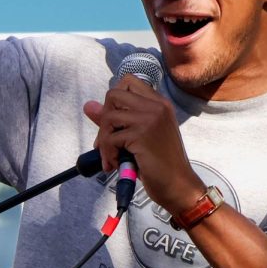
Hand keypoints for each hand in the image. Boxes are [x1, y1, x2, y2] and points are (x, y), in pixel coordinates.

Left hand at [83, 78, 203, 213]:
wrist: (178, 185)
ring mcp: (150, 118)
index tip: (115, 123)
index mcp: (159, 103)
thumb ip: (116, 119)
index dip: (114, 101)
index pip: (128, 82)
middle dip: (104, 118)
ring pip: (108, 116)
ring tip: (111, 156)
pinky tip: (114, 164)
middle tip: (109, 139)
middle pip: (113, 94)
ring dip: (103, 140)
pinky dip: (107, 153)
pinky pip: (110, 138)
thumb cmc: (160, 164)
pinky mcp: (141, 134)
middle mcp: (156, 106)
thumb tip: (88, 106)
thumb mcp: (138, 137)